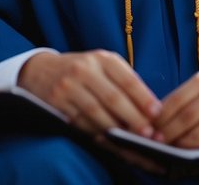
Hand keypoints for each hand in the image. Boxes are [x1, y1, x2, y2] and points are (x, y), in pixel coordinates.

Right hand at [19, 50, 160, 138]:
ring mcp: (68, 86)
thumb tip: (149, 106)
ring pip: (97, 113)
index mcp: (102, 59)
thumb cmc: (83, 70)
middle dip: (133, 118)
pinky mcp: (56, 102)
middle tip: (147, 133)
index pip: (127, 79)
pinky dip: (95, 131)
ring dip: (115, 129)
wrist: (41, 70)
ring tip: (130, 139)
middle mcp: (85, 69)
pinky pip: (80, 122)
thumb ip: (124, 80)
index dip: (143, 98)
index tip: (157, 113)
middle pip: (114, 98)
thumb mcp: (103, 66)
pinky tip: (107, 138)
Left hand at [153, 70, 198, 148]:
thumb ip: (185, 102)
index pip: (176, 100)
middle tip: (155, 146)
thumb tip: (153, 123)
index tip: (146, 133)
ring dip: (183, 143)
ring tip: (171, 151)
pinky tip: (192, 152)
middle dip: (168, 133)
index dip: (159, 119)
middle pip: (187, 115)